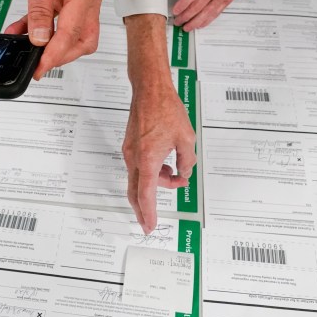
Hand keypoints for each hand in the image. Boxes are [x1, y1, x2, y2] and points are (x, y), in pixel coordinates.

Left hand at [4, 0, 101, 78]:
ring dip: (50, 46)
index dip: (56, 52)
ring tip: (26, 52)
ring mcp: (76, 0)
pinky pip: (56, 23)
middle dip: (61, 56)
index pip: (73, 31)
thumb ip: (40, 7)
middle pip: (81, 40)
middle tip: (37, 66)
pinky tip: (21, 34)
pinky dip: (41, 32)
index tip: (41, 66)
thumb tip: (40, 37)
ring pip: (71, 36)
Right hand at [124, 86, 195, 233]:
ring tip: (176, 176)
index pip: (146, 195)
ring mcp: (130, 152)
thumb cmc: (165, 109)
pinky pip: (139, 167)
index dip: (148, 213)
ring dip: (156, 184)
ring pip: (140, 179)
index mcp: (148, 159)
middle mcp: (134, 158)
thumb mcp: (186, 139)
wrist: (150, 90)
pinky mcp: (130, 146)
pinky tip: (165, 165)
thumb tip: (184, 172)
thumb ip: (187, 161)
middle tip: (149, 222)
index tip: (149, 226)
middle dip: (144, 209)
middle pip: (136, 192)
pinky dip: (152, 173)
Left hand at [172, 0, 264, 30]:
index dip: (182, 4)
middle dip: (186, 16)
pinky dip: (208, 20)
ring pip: (207, 12)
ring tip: (187, 27)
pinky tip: (201, 24)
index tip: (175, 10)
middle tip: (178, 21)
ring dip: (195, 22)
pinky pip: (217, 12)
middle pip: (198, 6)